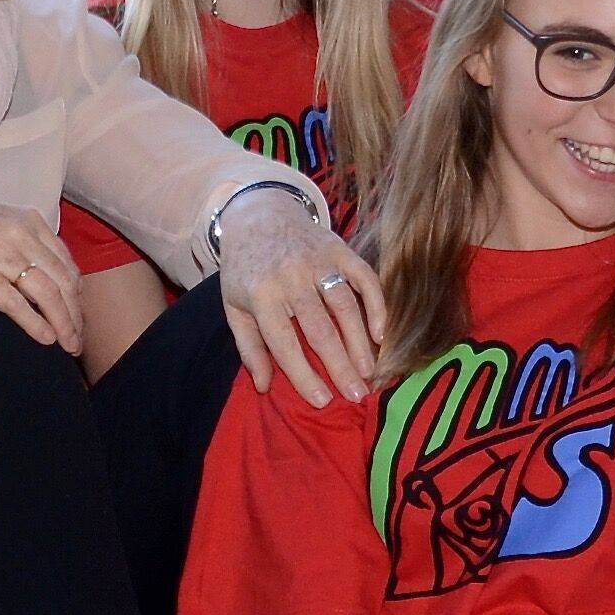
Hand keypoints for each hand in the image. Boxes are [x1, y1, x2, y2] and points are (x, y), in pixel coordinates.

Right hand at [0, 193, 84, 352]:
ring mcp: (0, 255)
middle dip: (76, 315)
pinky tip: (46, 339)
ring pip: (48, 295)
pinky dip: (37, 325)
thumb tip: (48, 276)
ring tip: (68, 346)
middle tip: (78, 341)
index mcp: (29, 221)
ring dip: (64, 324)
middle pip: (63, 281)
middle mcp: (20, 235)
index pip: (66, 263)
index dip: (77, 295)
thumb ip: (24, 242)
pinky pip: (17, 305)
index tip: (77, 316)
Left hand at [216, 188, 383, 405]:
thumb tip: (264, 387)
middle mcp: (291, 277)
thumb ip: (249, 347)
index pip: (285, 343)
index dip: (304, 375)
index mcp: (260, 294)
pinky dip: (376, 305)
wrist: (259, 214)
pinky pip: (364, 278)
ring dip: (360, 342)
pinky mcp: (339, 248)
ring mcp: (317, 260)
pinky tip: (381, 334)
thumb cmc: (246, 269)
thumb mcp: (234, 307)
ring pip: (345, 306)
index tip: (323, 400)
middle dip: (340, 366)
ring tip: (369, 372)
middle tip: (356, 395)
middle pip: (320, 329)